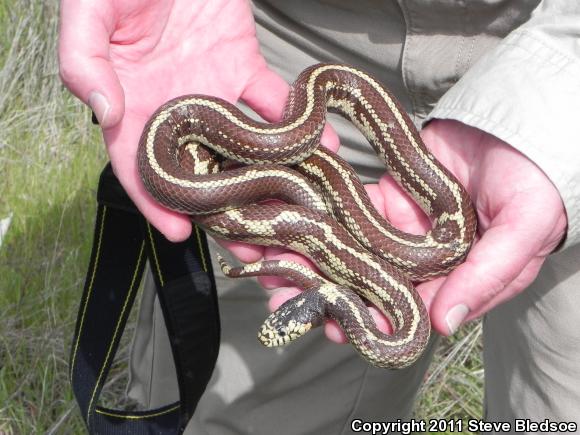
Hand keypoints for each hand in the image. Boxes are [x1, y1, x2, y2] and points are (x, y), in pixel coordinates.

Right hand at [58, 0, 337, 253]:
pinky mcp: (243, 68)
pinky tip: (321, 150)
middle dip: (223, 211)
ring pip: (238, 148)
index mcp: (132, 104)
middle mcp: (175, 109)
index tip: (180, 232)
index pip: (140, 165)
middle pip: (197, 171)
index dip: (156, 202)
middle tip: (250, 245)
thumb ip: (85, 61)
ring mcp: (212, 93)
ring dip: (264, 181)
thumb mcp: (89, 13)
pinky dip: (296, 126)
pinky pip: (271, 103)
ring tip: (291, 212)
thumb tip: (105, 110)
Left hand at [262, 119, 566, 341]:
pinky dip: (326, 220)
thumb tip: (444, 323)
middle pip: (372, 286)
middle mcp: (424, 263)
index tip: (334, 325)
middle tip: (285, 301)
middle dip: (329, 294)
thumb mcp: (523, 230)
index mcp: (457, 280)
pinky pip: (353, 214)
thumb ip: (489, 275)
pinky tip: (296, 228)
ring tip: (277, 269)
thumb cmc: (532, 182)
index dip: (372, 320)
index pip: (410, 310)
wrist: (515, 127)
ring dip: (317, 262)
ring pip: (355, 253)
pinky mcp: (387, 201)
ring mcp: (403, 231)